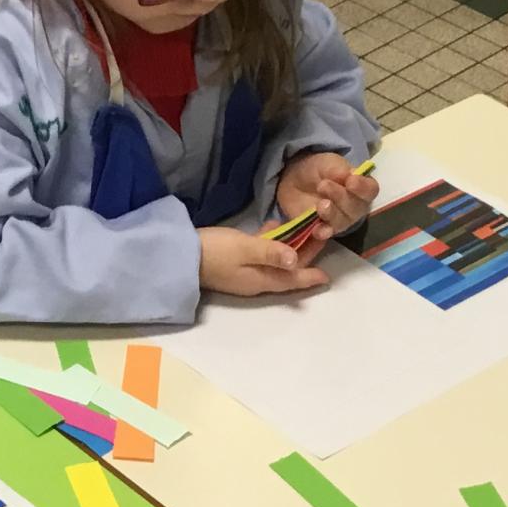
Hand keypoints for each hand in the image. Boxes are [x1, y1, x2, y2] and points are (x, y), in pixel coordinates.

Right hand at [200, 227, 328, 296]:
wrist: (179, 256)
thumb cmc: (213, 251)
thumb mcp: (244, 249)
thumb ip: (270, 252)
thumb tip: (295, 259)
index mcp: (261, 279)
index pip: (292, 279)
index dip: (310, 276)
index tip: (327, 276)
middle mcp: (257, 278)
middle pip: (287, 270)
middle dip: (306, 257)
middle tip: (323, 239)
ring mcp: (245, 271)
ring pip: (276, 261)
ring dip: (291, 248)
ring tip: (307, 231)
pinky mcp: (236, 261)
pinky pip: (261, 253)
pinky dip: (272, 242)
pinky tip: (277, 227)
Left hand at [274, 152, 380, 251]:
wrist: (295, 180)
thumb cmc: (318, 170)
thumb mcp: (327, 163)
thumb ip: (337, 169)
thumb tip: (350, 175)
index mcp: (360, 187)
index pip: (370, 190)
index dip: (362, 187)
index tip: (350, 181)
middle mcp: (354, 207)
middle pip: (356, 208)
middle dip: (341, 197)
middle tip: (323, 185)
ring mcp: (339, 221)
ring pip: (342, 222)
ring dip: (331, 213)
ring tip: (319, 204)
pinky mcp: (323, 229)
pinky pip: (326, 234)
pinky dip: (323, 232)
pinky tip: (317, 230)